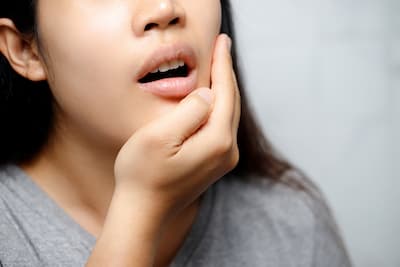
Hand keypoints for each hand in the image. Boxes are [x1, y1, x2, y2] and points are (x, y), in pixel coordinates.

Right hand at [114, 33, 240, 219]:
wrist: (143, 213)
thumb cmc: (143, 175)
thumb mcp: (159, 136)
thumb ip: (188, 111)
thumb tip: (208, 94)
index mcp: (217, 140)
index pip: (225, 92)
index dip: (223, 64)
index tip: (221, 41)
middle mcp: (227, 151)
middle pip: (231, 102)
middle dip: (226, 72)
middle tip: (222, 46)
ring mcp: (223, 160)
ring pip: (228, 114)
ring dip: (224, 88)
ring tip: (220, 66)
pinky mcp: (215, 164)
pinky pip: (222, 126)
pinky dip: (219, 107)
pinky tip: (214, 98)